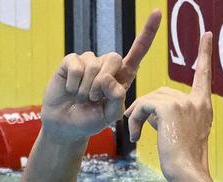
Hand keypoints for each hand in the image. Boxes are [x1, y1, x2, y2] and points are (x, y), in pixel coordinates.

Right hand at [41, 10, 161, 141]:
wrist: (66, 126)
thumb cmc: (90, 120)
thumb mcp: (111, 115)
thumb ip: (118, 98)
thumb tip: (107, 77)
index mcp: (121, 77)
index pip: (137, 52)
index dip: (147, 33)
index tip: (157, 13)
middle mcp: (106, 66)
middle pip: (114, 58)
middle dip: (104, 82)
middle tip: (94, 99)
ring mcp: (88, 62)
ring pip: (94, 65)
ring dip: (87, 87)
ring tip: (82, 98)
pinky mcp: (71, 62)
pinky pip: (76, 66)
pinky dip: (74, 83)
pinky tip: (71, 90)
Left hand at [125, 32, 213, 181]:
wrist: (187, 174)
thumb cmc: (184, 163)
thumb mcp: (183, 135)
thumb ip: (174, 116)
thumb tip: (152, 108)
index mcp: (204, 106)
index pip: (204, 75)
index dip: (205, 54)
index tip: (207, 35)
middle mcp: (197, 101)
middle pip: (162, 91)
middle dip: (146, 108)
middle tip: (134, 126)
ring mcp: (184, 103)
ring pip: (150, 99)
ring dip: (138, 115)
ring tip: (135, 135)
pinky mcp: (169, 108)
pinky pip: (144, 105)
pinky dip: (135, 119)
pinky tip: (135, 136)